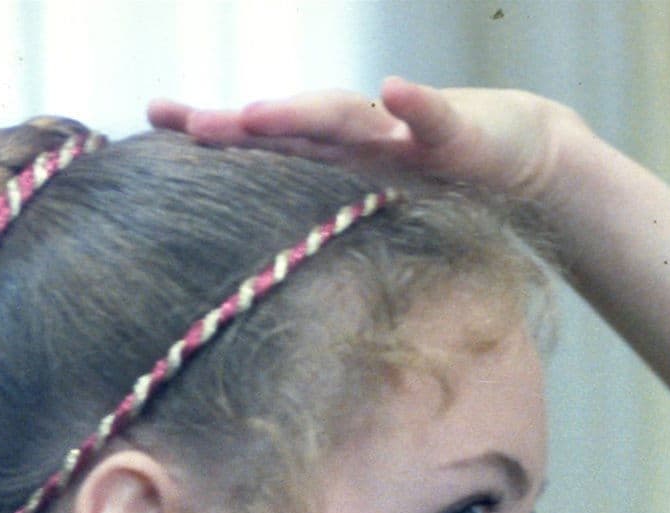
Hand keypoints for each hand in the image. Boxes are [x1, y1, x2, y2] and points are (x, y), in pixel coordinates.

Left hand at [149, 76, 589, 202]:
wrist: (515, 156)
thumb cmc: (433, 184)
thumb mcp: (369, 212)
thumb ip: (319, 228)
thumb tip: (258, 265)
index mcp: (333, 157)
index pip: (263, 144)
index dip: (212, 133)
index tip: (154, 125)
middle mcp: (357, 138)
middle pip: (288, 127)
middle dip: (238, 126)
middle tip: (188, 124)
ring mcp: (401, 134)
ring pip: (345, 118)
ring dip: (302, 113)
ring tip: (258, 114)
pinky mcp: (454, 135)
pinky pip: (433, 117)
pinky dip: (416, 104)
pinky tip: (398, 90)